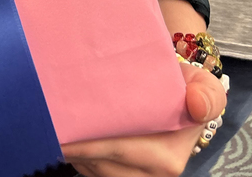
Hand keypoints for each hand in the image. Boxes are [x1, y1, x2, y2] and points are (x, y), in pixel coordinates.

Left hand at [62, 63, 225, 176]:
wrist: (181, 99)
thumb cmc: (187, 90)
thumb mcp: (202, 85)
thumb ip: (206, 94)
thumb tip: (196, 105)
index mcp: (168, 158)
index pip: (118, 150)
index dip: (87, 142)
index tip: (62, 130)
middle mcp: (152, 175)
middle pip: (100, 164)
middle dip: (72, 145)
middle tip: (45, 122)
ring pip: (93, 170)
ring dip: (71, 151)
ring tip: (50, 125)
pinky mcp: (123, 175)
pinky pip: (93, 170)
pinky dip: (77, 155)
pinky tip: (64, 135)